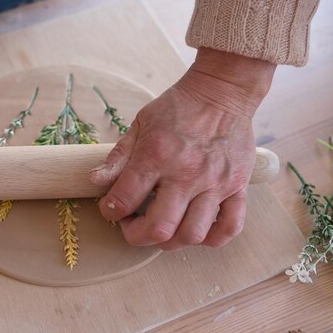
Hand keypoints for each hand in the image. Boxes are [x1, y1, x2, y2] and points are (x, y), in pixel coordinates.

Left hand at [90, 48, 275, 249]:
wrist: (221, 92)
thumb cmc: (178, 107)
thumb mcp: (140, 124)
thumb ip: (118, 156)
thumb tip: (95, 180)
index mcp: (156, 156)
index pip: (124, 200)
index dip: (110, 212)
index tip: (111, 209)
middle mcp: (185, 174)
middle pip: (159, 229)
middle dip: (137, 236)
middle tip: (132, 227)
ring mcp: (215, 183)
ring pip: (193, 234)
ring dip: (172, 241)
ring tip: (163, 229)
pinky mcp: (238, 187)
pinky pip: (230, 227)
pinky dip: (213, 239)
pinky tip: (197, 231)